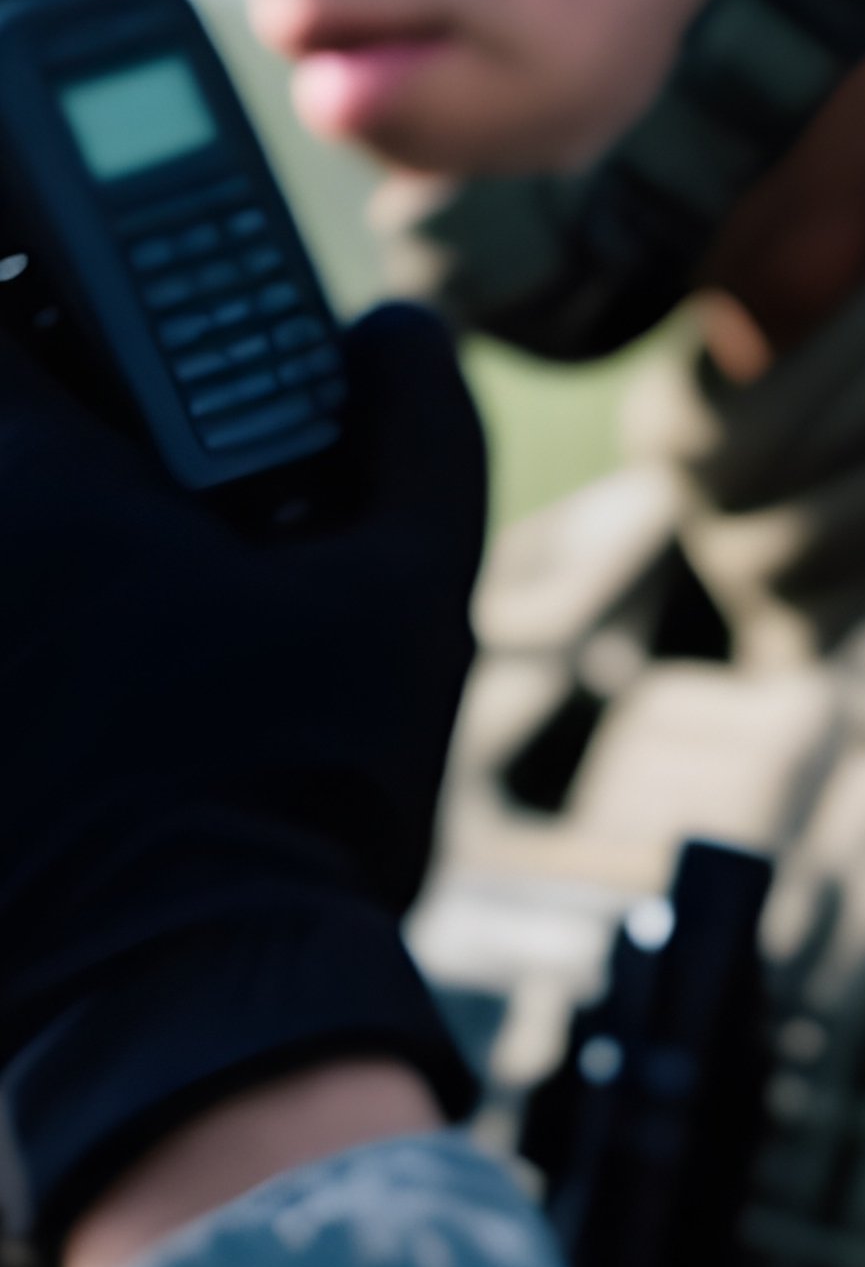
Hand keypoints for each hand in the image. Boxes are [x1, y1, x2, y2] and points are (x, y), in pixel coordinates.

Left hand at [0, 306, 485, 1244]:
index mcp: (35, 485)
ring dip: (57, 531)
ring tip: (152, 607)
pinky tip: (102, 710)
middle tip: (142, 450)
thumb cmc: (294, 792)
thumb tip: (404, 334)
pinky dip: (53, 644)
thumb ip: (422, 435)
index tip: (84, 275)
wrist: (189, 1010)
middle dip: (60, 406)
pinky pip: (14, 650)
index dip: (35, 256)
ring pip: (10, 543)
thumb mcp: (410, 598)